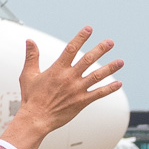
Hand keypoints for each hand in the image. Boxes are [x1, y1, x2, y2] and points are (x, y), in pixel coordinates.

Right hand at [4, 28, 123, 148]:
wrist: (36, 119)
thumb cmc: (31, 98)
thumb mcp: (28, 75)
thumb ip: (31, 57)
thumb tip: (30, 41)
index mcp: (57, 69)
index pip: (71, 48)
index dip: (81, 37)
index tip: (89, 29)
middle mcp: (69, 77)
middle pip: (88, 59)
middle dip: (101, 49)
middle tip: (110, 42)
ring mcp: (77, 89)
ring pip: (97, 75)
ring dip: (110, 68)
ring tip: (120, 61)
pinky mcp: (81, 101)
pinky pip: (98, 93)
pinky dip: (109, 89)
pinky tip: (118, 83)